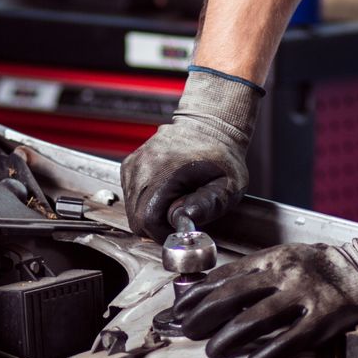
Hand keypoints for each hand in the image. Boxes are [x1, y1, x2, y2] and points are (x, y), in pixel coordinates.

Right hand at [121, 69, 259, 241]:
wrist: (208, 125)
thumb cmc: (221, 156)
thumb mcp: (228, 184)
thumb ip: (209, 204)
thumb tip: (185, 219)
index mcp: (165, 172)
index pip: (147, 220)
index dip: (163, 232)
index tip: (180, 226)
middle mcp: (142, 167)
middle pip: (136, 218)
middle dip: (158, 225)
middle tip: (179, 215)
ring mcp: (133, 165)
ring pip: (132, 210)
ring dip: (151, 213)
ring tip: (175, 199)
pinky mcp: (129, 166)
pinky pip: (131, 197)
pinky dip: (145, 201)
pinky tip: (165, 191)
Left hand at [177, 216, 357, 357]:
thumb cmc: (322, 268)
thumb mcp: (284, 258)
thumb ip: (253, 273)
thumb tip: (213, 292)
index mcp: (271, 258)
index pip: (223, 276)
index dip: (196, 294)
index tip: (178, 309)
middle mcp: (284, 274)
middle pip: (232, 296)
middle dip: (203, 316)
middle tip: (188, 331)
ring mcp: (304, 296)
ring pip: (256, 319)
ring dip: (228, 337)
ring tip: (213, 350)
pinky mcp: (324, 318)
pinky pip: (291, 339)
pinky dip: (268, 352)